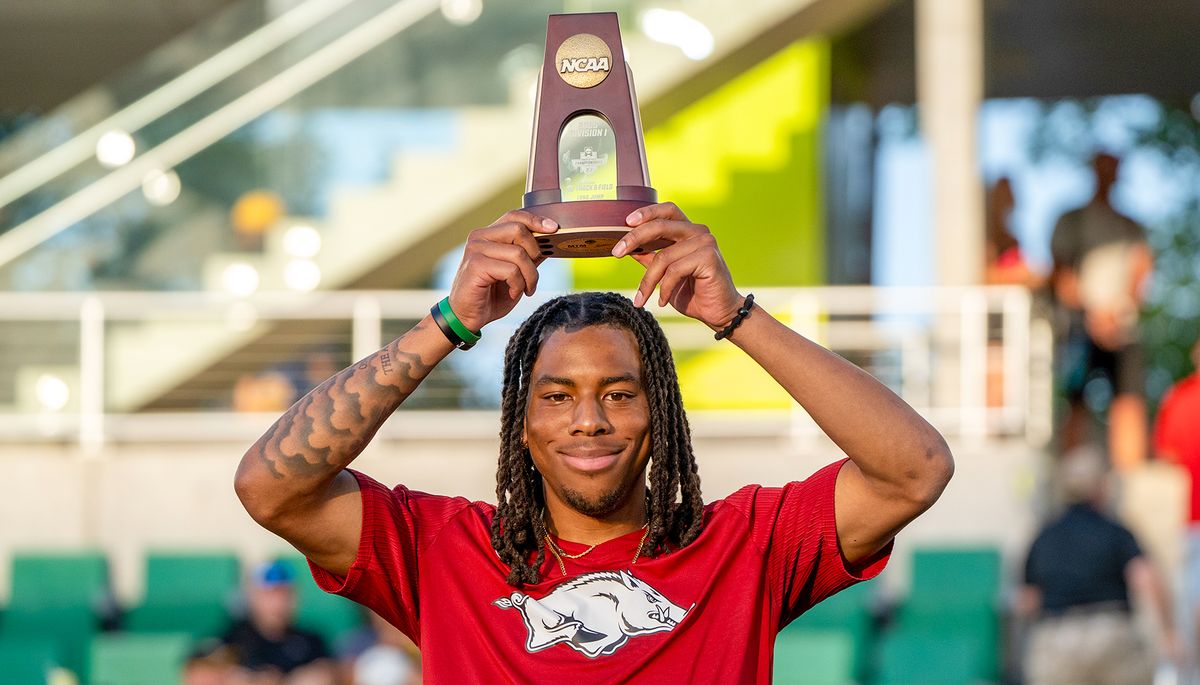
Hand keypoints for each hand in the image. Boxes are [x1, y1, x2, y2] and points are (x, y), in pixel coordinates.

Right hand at [447, 210, 557, 330]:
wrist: (468, 317)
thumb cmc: (491, 295)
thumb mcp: (516, 273)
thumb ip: (529, 256)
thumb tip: (550, 242)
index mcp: (488, 235)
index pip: (514, 216)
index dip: (536, 220)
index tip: (553, 229)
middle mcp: (480, 237)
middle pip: (519, 230)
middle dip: (535, 253)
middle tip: (533, 275)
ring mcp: (476, 250)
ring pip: (518, 253)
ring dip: (530, 275)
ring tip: (526, 289)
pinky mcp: (476, 265)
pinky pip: (511, 270)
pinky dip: (518, 284)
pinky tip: (513, 293)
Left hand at [612, 202, 741, 328]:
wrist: (718, 313)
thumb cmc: (692, 293)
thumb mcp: (664, 274)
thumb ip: (650, 258)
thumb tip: (629, 248)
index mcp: (688, 231)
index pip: (666, 210)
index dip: (646, 212)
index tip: (626, 221)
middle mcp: (698, 232)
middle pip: (660, 225)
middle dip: (634, 238)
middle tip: (616, 253)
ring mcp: (705, 242)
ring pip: (663, 256)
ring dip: (648, 281)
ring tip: (642, 298)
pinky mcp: (709, 257)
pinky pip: (675, 270)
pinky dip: (664, 288)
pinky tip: (663, 301)